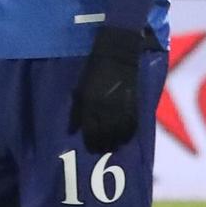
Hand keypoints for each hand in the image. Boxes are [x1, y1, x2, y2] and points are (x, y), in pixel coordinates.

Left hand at [73, 24, 154, 153]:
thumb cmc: (95, 71)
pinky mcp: (133, 104)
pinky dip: (128, 135)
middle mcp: (105, 109)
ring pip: (119, 133)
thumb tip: (72, 130)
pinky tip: (125, 139)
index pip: (90, 131)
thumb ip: (76, 111)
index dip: (91, 143)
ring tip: (113, 147)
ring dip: (116, 143)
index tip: (91, 149)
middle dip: (102, 145)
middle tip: (101, 150)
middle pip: (105, 135)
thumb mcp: (81, 89)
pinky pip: (132, 125)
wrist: (117, 56)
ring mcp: (120, 107)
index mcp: (90, 104)